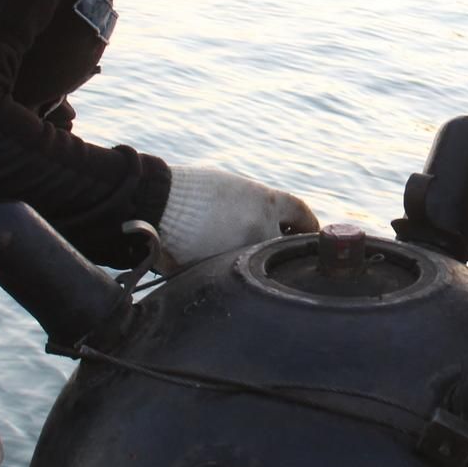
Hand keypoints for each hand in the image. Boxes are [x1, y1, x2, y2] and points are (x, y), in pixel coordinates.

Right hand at [156, 166, 318, 272]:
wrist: (156, 201)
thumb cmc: (190, 190)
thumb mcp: (232, 188)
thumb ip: (257, 207)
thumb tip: (272, 225)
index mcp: (266, 202)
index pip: (301, 214)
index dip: (308, 224)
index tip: (311, 231)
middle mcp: (260, 228)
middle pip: (286, 246)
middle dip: (283, 249)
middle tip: (280, 253)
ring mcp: (241, 253)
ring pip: (262, 267)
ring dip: (257, 265)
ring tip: (241, 260)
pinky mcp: (220, 272)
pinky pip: (236, 278)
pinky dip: (233, 276)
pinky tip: (219, 268)